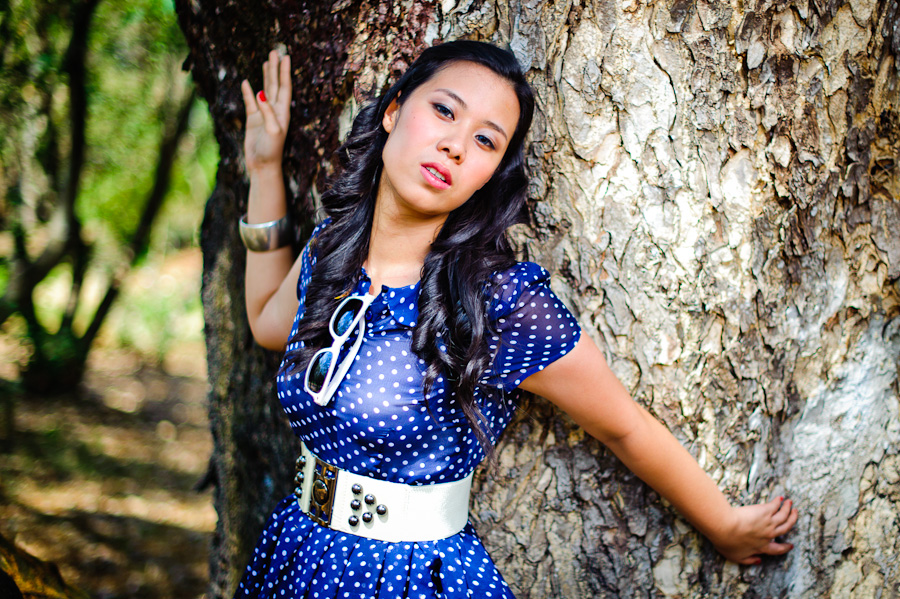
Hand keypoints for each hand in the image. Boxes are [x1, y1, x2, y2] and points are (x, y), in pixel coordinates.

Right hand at [241, 50, 291, 173]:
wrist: (262, 166)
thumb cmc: (271, 151)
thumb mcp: (273, 131)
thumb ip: (268, 112)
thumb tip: (261, 92)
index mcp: (283, 112)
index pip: (284, 87)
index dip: (284, 72)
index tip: (286, 57)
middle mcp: (275, 111)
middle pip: (275, 85)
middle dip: (275, 69)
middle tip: (275, 52)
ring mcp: (263, 114)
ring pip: (265, 90)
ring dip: (266, 76)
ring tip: (266, 62)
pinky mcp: (253, 120)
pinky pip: (250, 102)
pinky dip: (248, 92)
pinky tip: (247, 83)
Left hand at [712, 496, 798, 563]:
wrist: (725, 527)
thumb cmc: (726, 542)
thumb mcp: (736, 557)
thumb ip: (748, 560)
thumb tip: (758, 561)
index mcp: (761, 546)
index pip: (777, 549)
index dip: (784, 548)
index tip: (790, 546)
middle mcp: (768, 535)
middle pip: (785, 528)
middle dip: (791, 521)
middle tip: (795, 515)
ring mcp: (768, 522)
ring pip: (783, 516)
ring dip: (788, 509)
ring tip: (790, 503)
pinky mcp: (764, 511)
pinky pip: (775, 505)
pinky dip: (779, 502)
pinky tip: (780, 498)